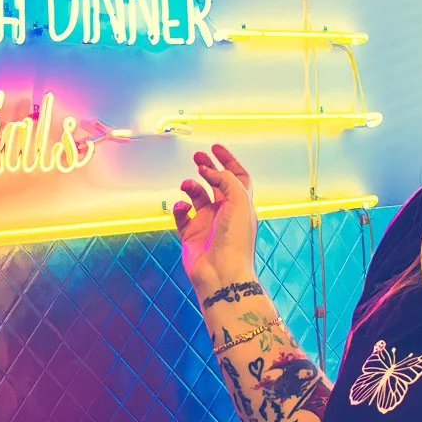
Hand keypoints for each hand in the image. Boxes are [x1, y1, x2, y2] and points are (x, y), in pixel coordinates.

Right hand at [173, 144, 259, 296]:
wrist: (221, 273)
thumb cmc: (236, 242)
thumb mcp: (239, 202)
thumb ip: (225, 180)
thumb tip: (208, 170)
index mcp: (241, 204)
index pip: (237, 177)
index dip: (228, 161)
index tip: (216, 148)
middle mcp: (225, 212)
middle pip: (216, 183)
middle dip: (207, 168)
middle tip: (197, 157)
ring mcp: (208, 223)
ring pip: (197, 197)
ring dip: (191, 187)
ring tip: (187, 185)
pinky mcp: (191, 235)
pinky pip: (182, 215)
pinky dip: (179, 208)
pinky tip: (182, 208)